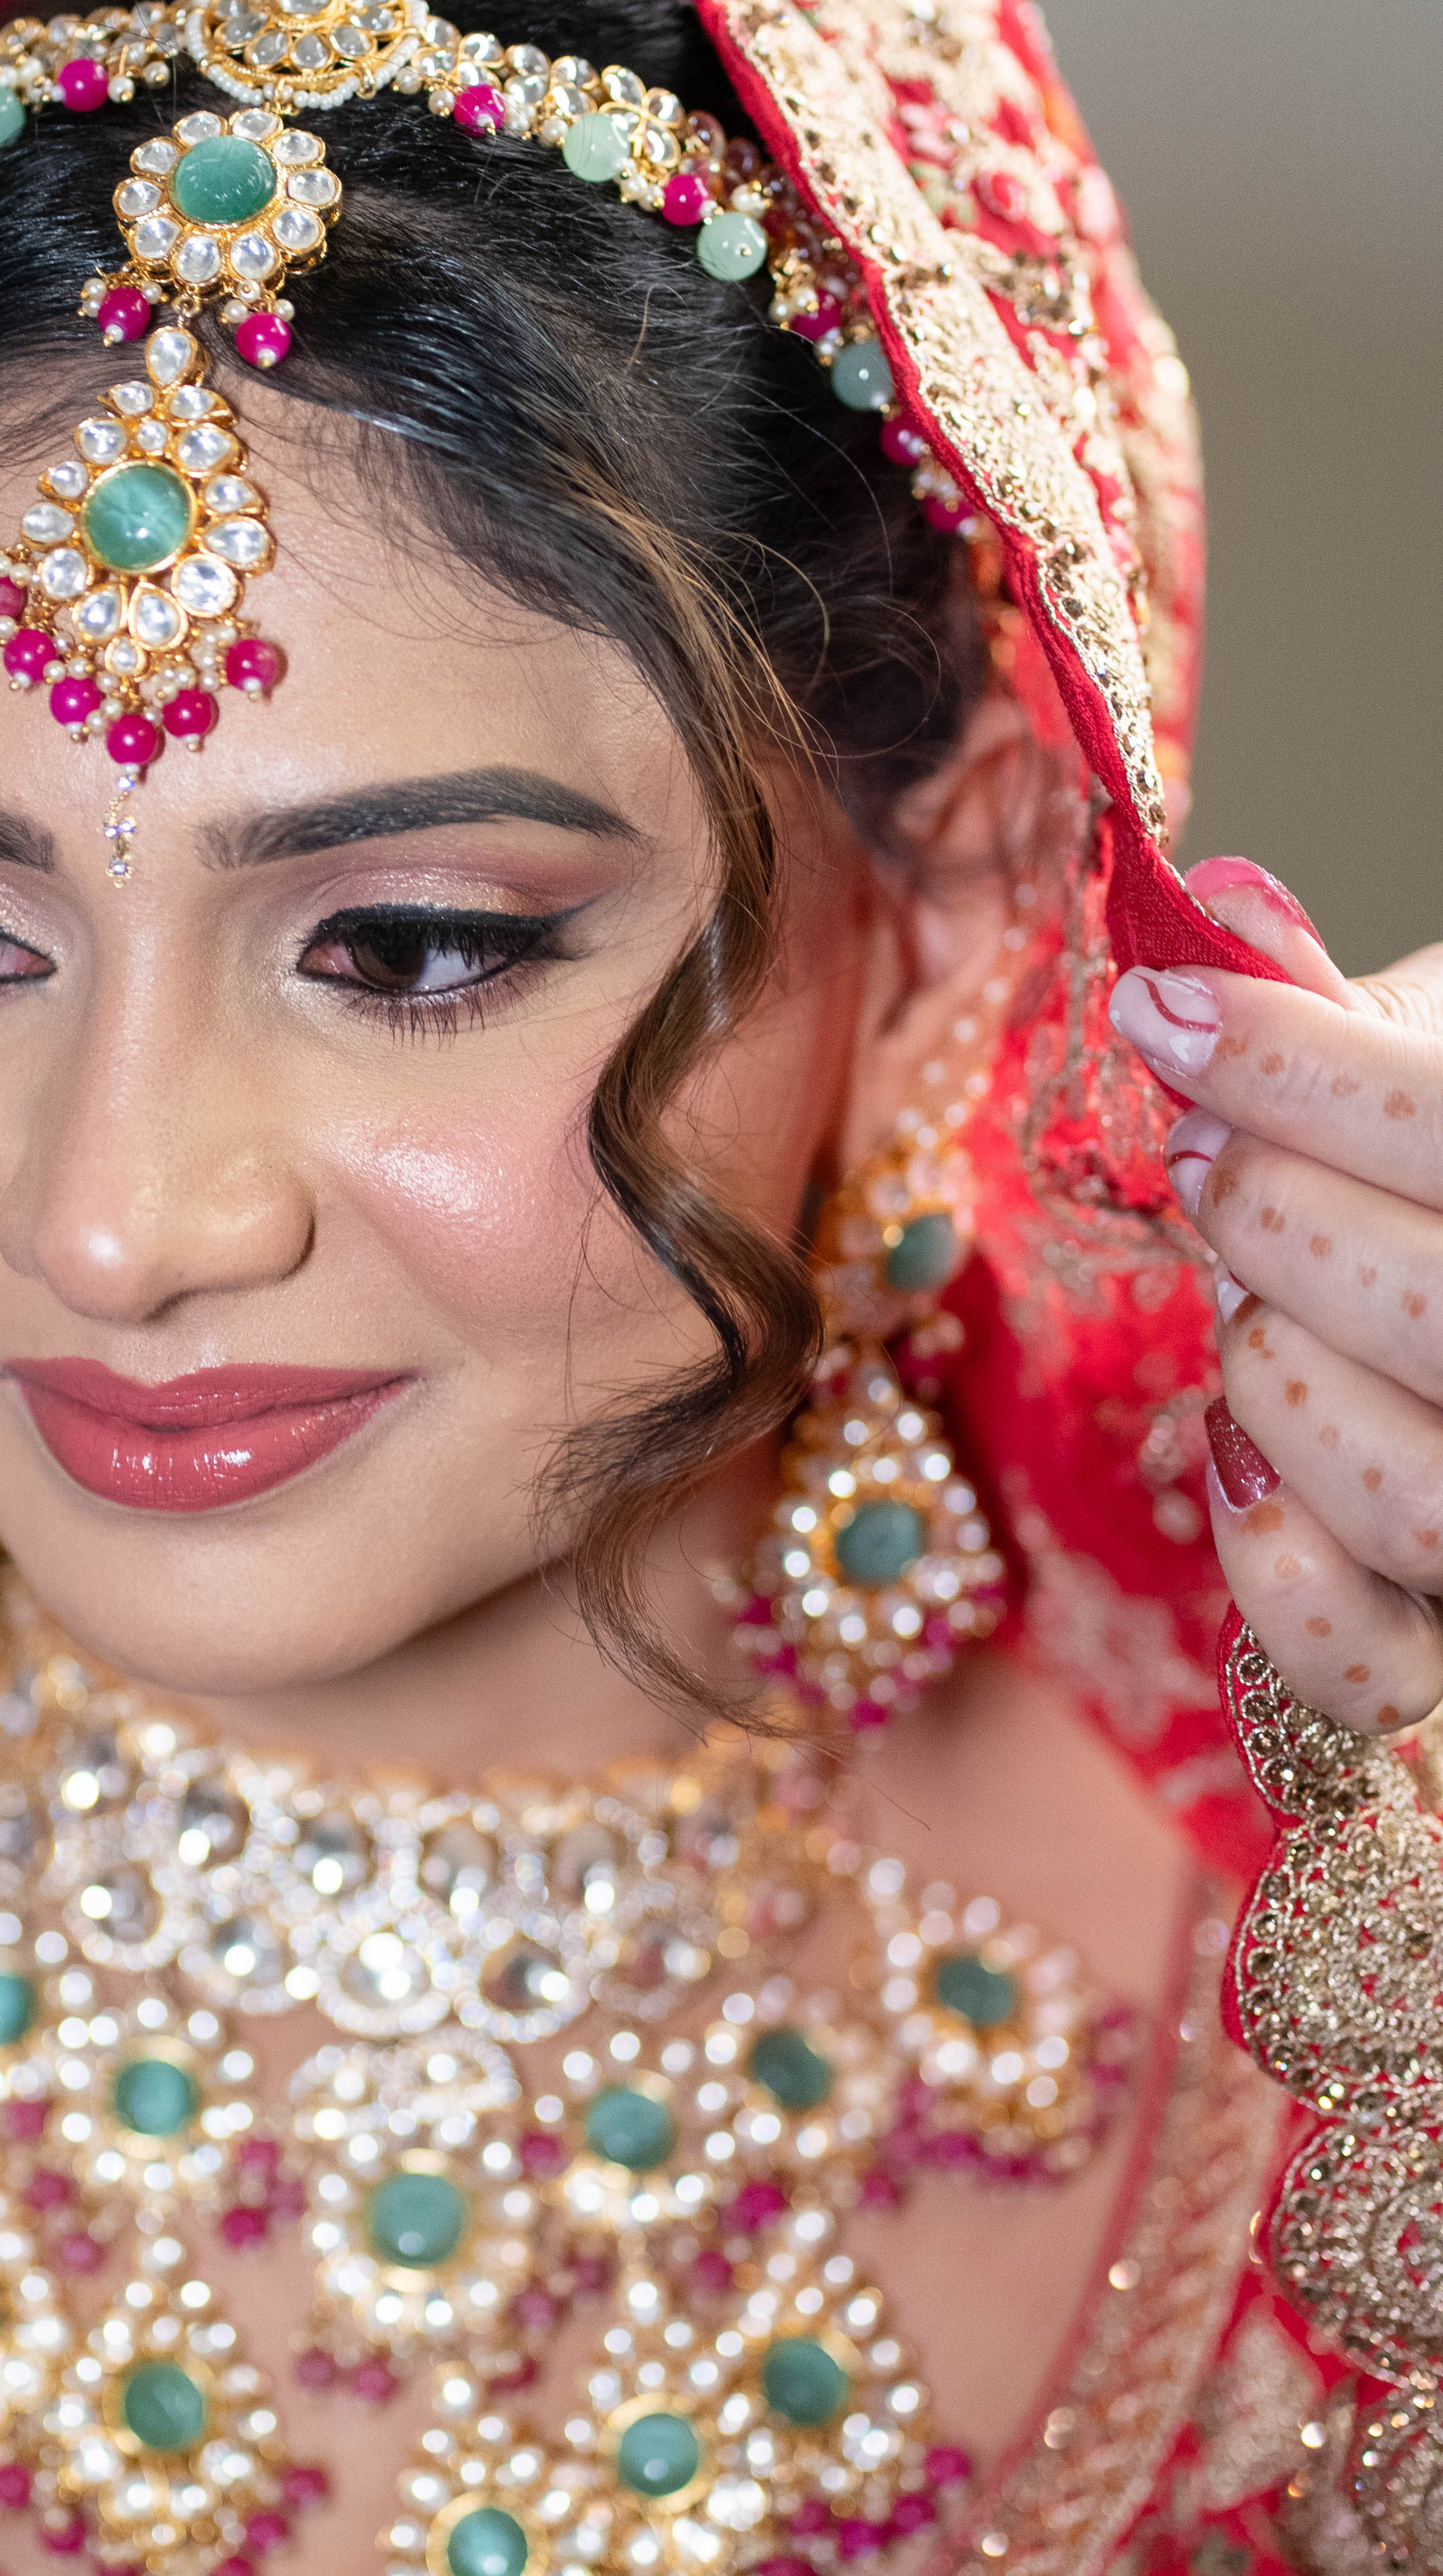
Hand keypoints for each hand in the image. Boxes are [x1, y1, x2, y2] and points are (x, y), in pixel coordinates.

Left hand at [1109, 857, 1442, 1736]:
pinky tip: (1229, 1463)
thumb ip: (1336, 1017)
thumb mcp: (1421, 1078)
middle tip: (1202, 1162)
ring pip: (1420, 1499)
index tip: (1161, 1011)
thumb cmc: (1442, 1181)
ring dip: (1277, 1380)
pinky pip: (1367, 1672)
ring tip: (1243, 1312)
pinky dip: (1275, 1568)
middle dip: (1279, 1217)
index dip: (1298, 1067)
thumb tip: (1218, 903)